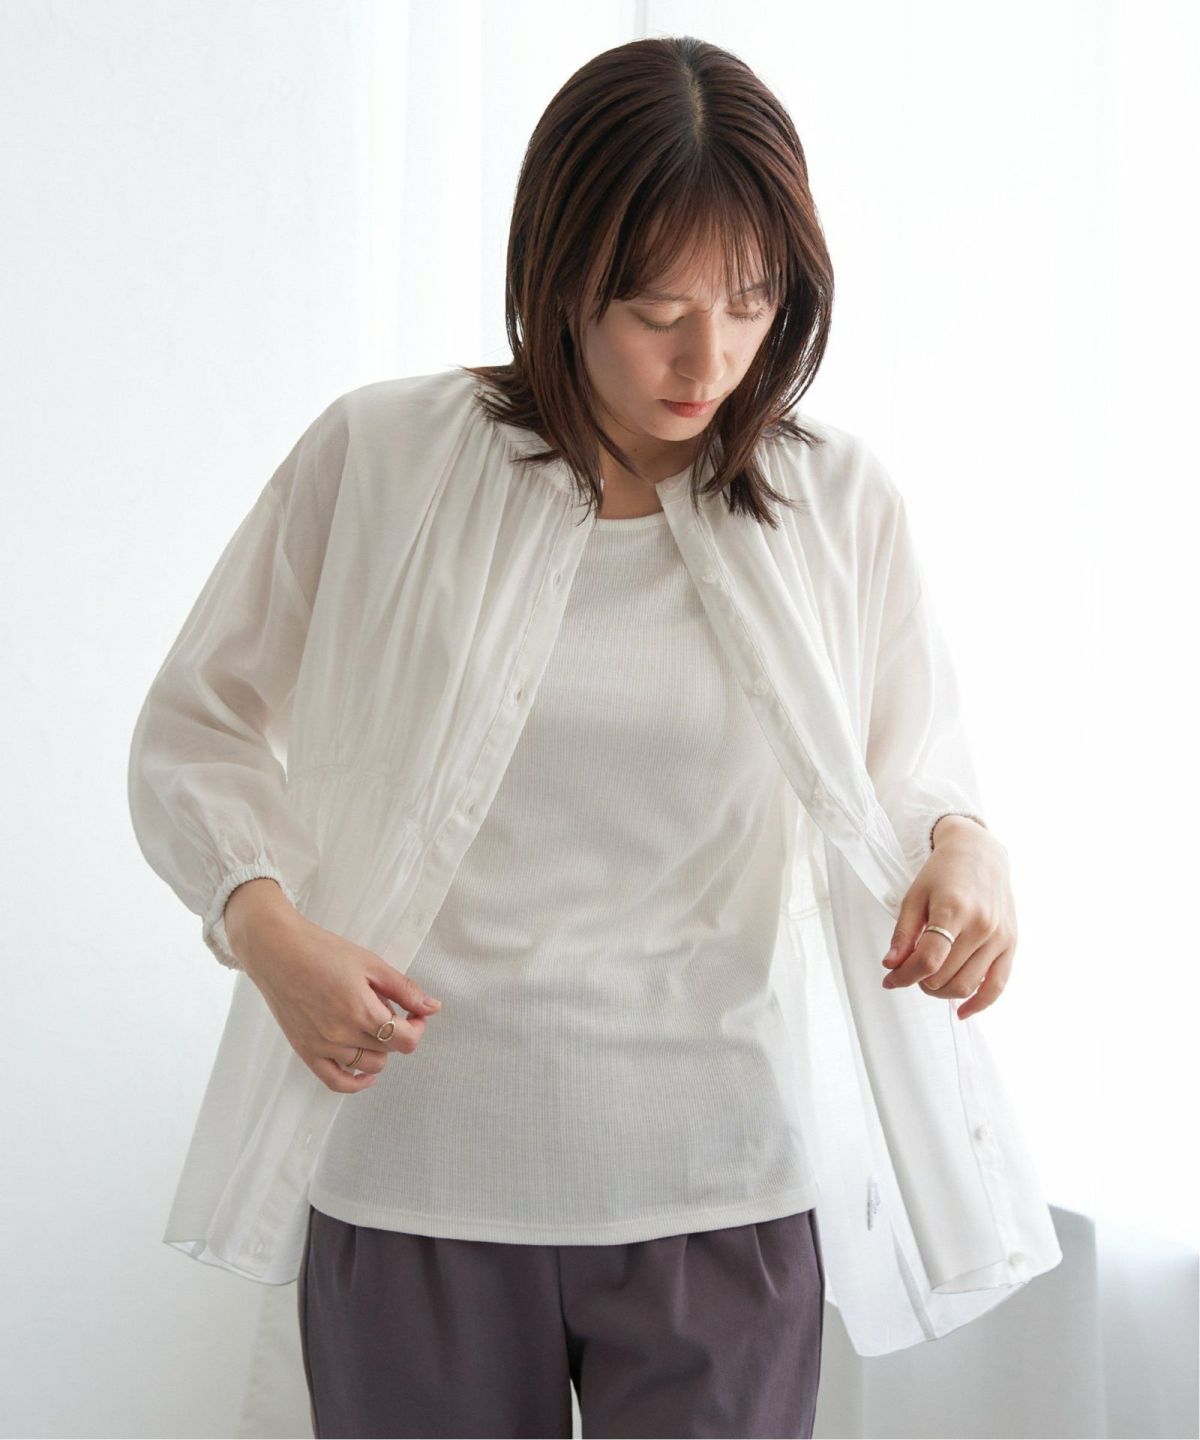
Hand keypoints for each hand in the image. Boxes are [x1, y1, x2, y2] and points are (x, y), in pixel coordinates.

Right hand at [231, 895, 443, 1091]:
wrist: (277, 950)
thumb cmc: (321, 950)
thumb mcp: (370, 963)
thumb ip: (404, 989)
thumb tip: (432, 1007)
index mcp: (361, 1010)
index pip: (406, 1040)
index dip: (418, 1027)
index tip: (415, 1013)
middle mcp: (342, 1034)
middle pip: (389, 1051)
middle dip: (398, 1032)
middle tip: (389, 1008)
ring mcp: (322, 1046)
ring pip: (369, 1065)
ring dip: (379, 1049)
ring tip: (370, 1024)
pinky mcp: (306, 1051)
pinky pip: (335, 1082)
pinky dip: (355, 1082)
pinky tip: (365, 1073)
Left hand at [880, 821, 1015, 1019]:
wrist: (980, 854)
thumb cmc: (942, 874)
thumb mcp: (915, 895)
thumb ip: (903, 932)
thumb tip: (890, 966)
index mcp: (954, 909)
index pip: (927, 959)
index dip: (904, 976)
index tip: (889, 979)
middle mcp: (981, 925)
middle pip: (945, 975)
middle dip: (919, 982)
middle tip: (908, 973)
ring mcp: (999, 937)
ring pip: (966, 985)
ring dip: (940, 992)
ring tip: (927, 980)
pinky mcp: (1011, 945)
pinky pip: (997, 986)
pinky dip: (979, 1004)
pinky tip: (961, 1012)